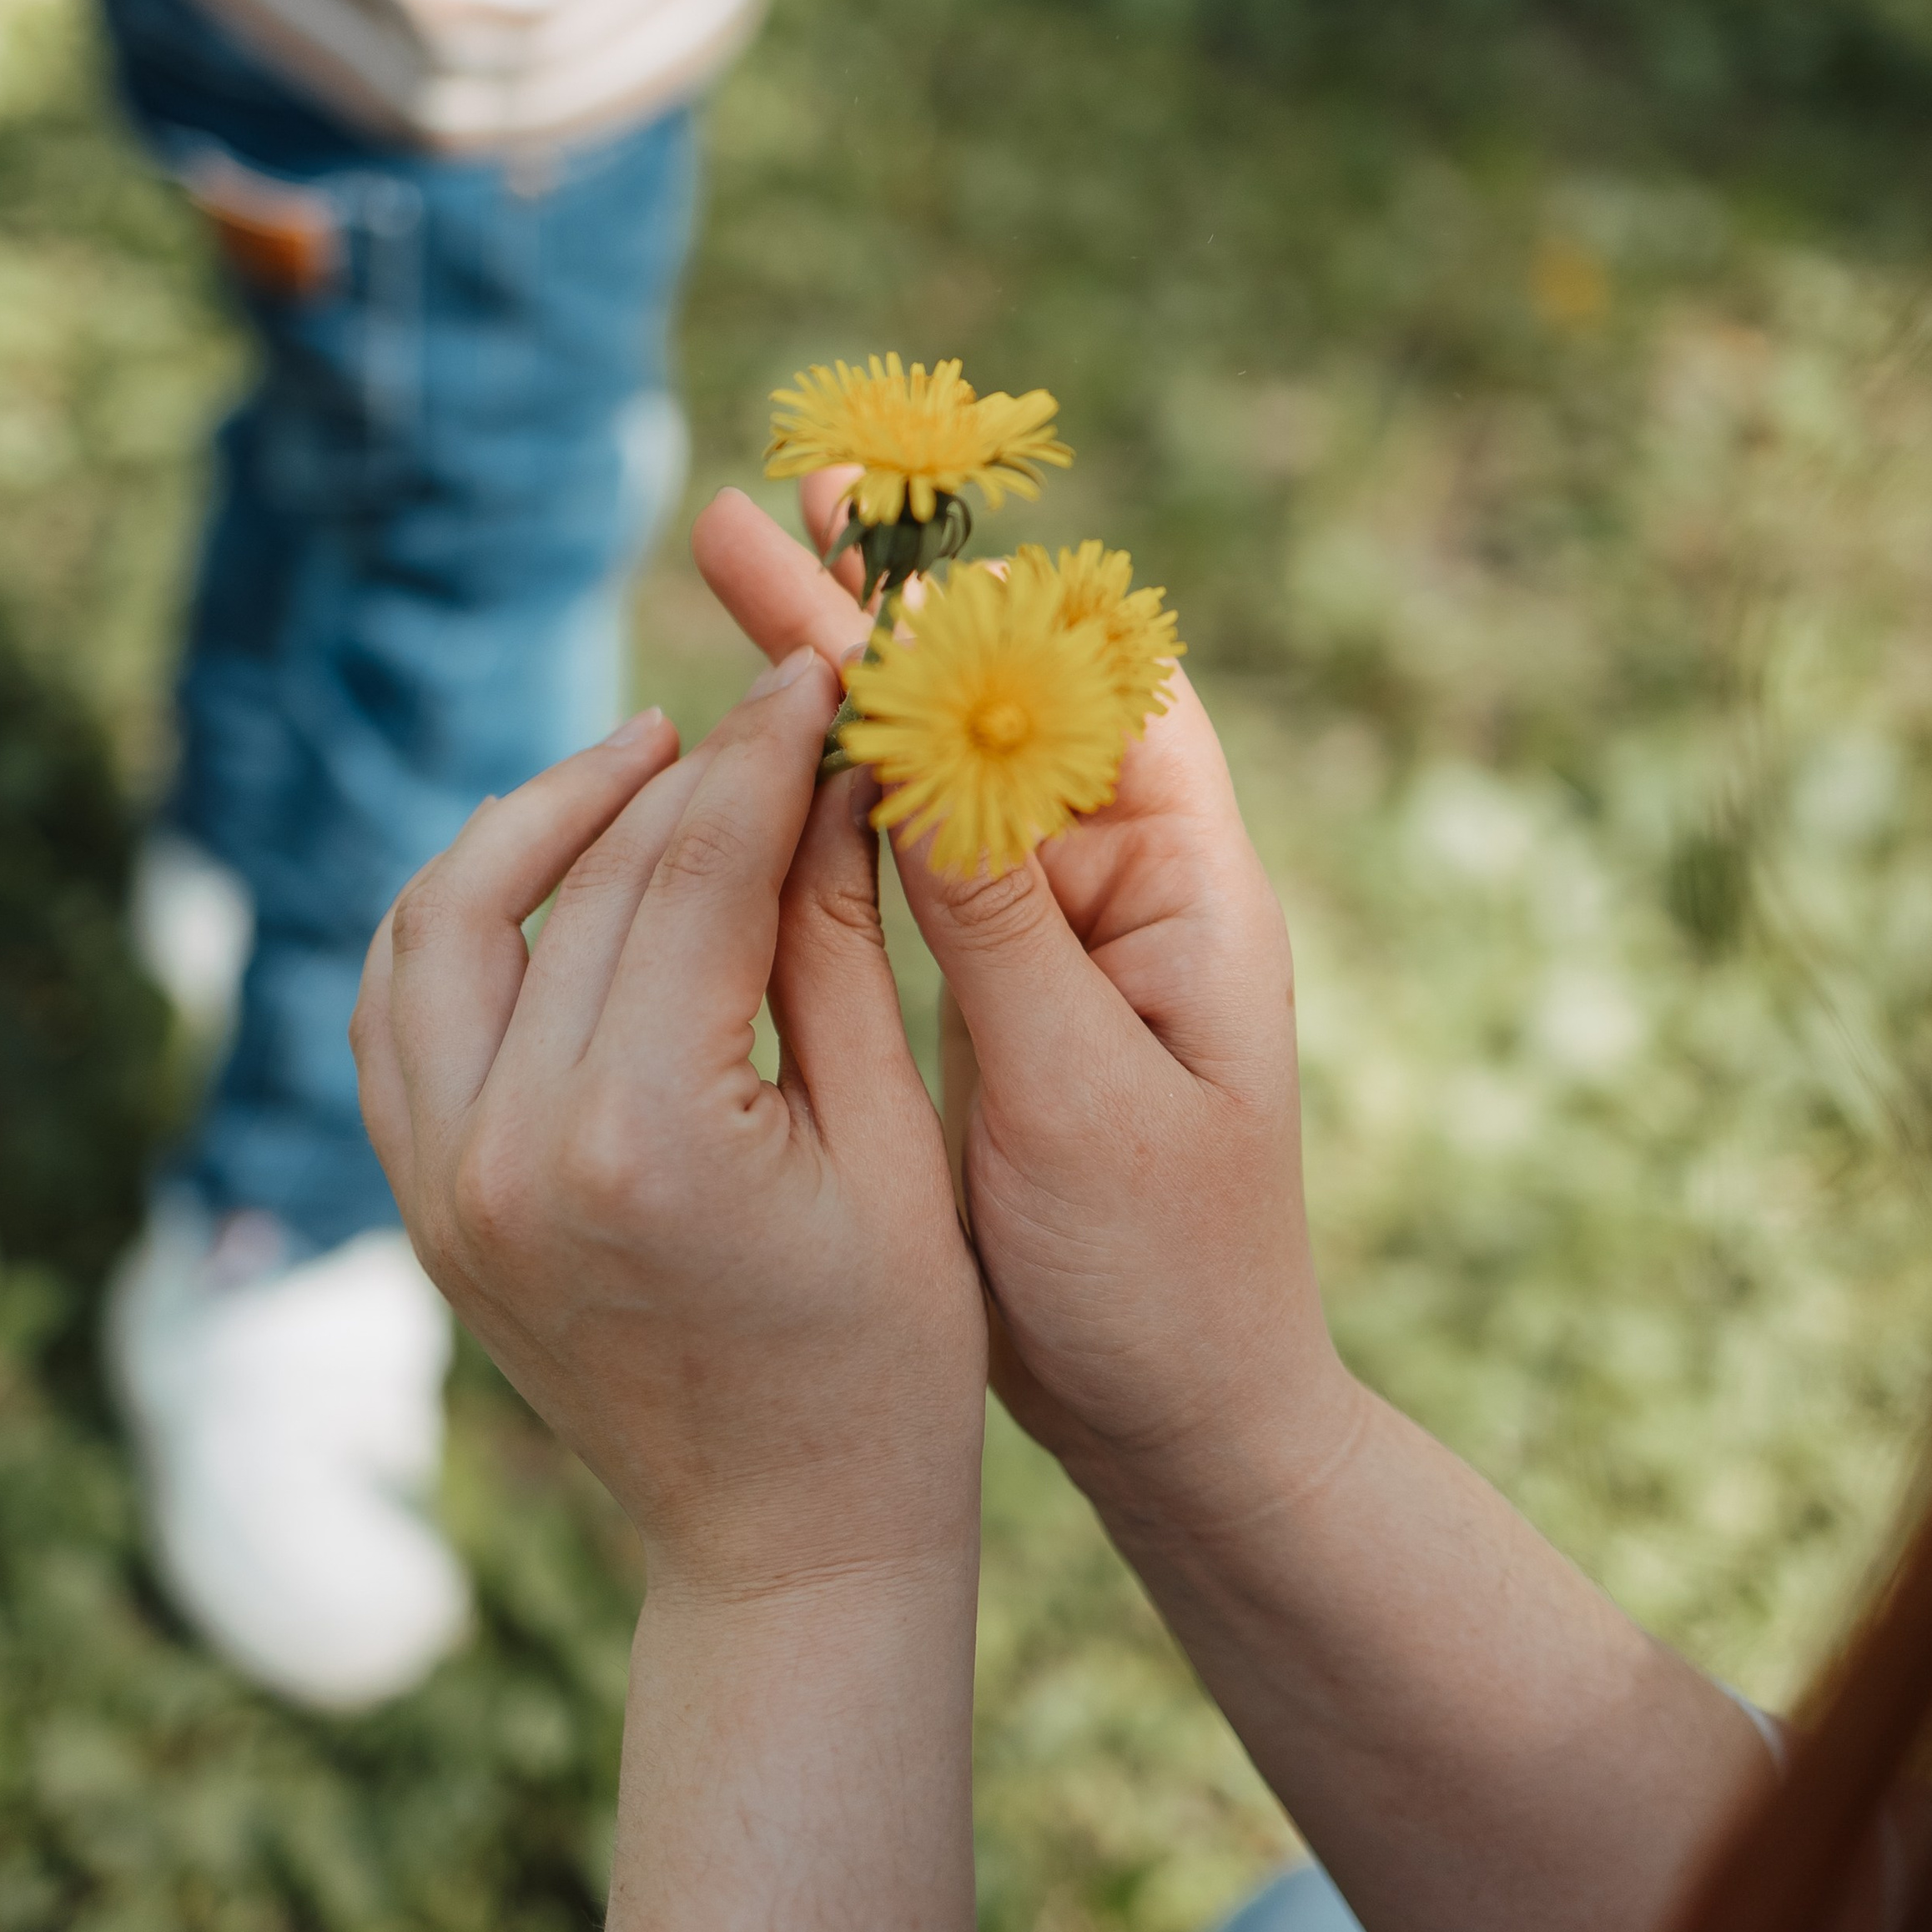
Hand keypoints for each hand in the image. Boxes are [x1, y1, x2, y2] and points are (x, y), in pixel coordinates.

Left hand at [350, 654, 987, 1598]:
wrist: (784, 1544)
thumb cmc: (888, 1365)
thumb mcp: (891, 1142)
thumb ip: (837, 941)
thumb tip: (828, 766)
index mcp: (644, 1141)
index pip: (689, 875)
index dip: (763, 753)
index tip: (813, 670)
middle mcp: (508, 1154)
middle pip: (575, 884)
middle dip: (677, 775)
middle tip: (756, 711)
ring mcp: (443, 1187)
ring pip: (440, 927)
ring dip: (534, 826)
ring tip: (641, 769)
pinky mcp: (426, 1209)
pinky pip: (399, 1017)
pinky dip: (459, 924)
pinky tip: (548, 878)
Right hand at [690, 488, 1350, 1547]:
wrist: (1180, 1422)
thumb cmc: (1162, 1279)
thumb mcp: (1079, 1099)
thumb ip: (1000, 927)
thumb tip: (919, 743)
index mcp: (1192, 893)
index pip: (1099, 691)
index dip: (988, 604)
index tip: (877, 532)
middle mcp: (1130, 887)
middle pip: (1004, 704)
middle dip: (881, 613)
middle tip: (758, 510)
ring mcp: (1060, 934)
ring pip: (945, 771)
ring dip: (845, 681)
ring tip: (739, 568)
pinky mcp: (998, 989)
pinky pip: (916, 859)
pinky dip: (837, 793)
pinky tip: (756, 744)